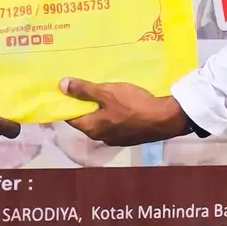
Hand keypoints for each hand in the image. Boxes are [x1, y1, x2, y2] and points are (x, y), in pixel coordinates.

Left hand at [61, 77, 187, 146]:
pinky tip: (120, 104)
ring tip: (104, 93)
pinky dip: (113, 114)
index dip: (67, 103)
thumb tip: (61, 86)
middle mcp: (100, 137)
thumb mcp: (107, 93)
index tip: (67, 90)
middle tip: (86, 87)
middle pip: (86, 119)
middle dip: (84, 105)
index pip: (70, 117)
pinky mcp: (129, 137)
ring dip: (100, 110)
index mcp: (91, 128)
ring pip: (102, 122)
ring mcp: (116, 139)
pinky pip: (115, 124)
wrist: (165, 119)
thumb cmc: (133, 105)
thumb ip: (84, 90)